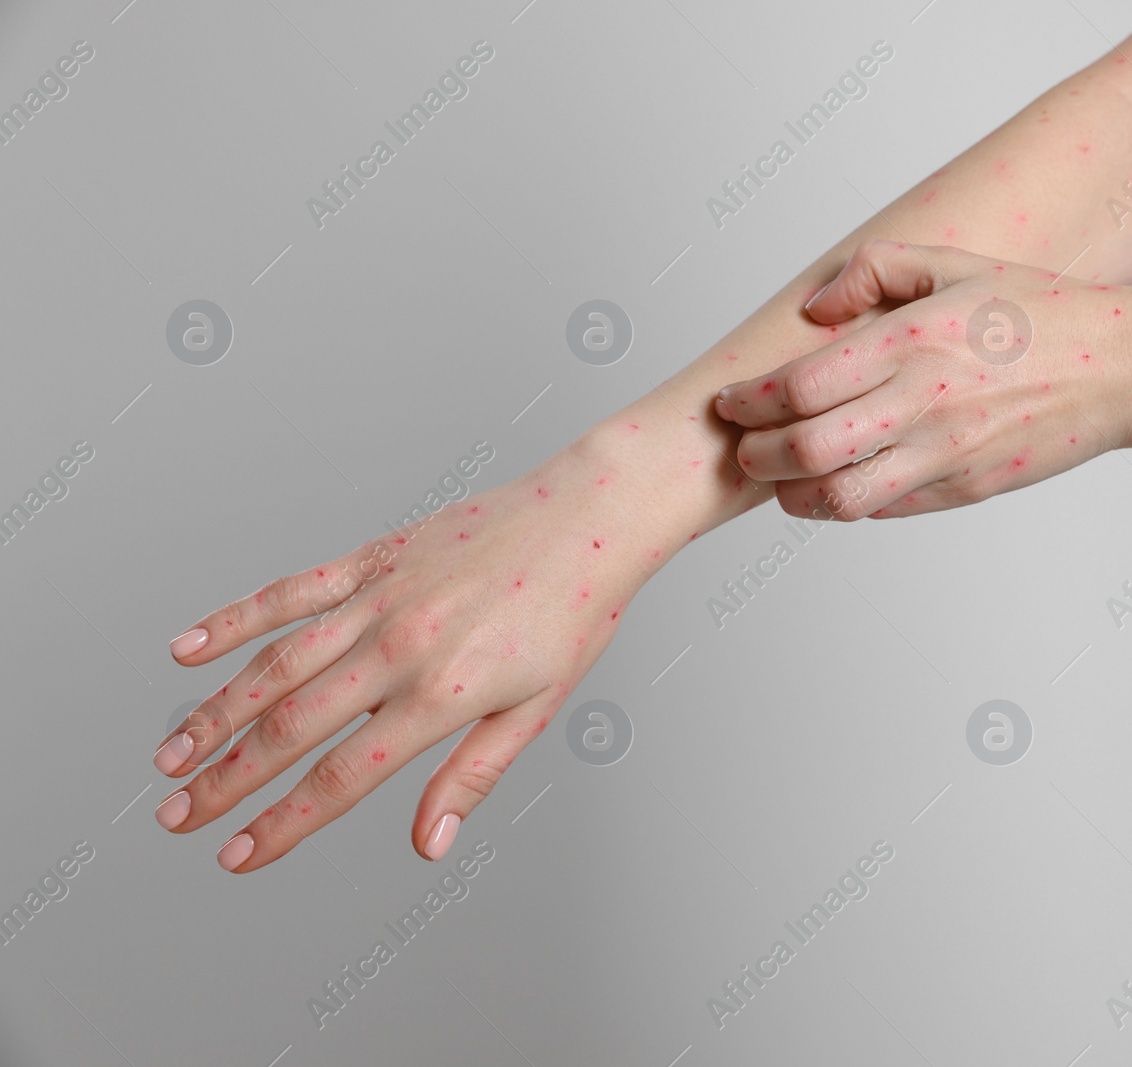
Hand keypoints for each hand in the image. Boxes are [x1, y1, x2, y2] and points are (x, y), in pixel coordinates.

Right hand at [153, 440, 638, 871]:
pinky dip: (235, 621)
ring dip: (215, 712)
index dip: (284, 823)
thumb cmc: (574, 612)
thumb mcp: (537, 708)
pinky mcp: (373, 558)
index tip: (236, 856)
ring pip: (276, 663)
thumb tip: (426, 845)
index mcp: (442, 695)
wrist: (588, 516)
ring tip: (170, 756)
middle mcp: (399, 647)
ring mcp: (379, 597)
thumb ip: (472, 775)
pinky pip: (290, 592)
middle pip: (291, 725)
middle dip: (227, 778)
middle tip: (176, 816)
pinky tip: (187, 649)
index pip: (343, 777)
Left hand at [712, 240, 1131, 519]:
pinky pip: (887, 509)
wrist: (1122, 366)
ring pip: (839, 497)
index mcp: (911, 339)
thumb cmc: (1040, 310)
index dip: (749, 402)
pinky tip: (838, 488)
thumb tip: (816, 309)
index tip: (730, 404)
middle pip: (805, 449)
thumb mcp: (957, 263)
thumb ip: (875, 271)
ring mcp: (946, 453)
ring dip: (793, 496)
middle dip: (756, 456)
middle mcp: (922, 401)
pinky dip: (847, 506)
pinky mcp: (967, 489)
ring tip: (781, 483)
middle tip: (743, 450)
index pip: (798, 384)